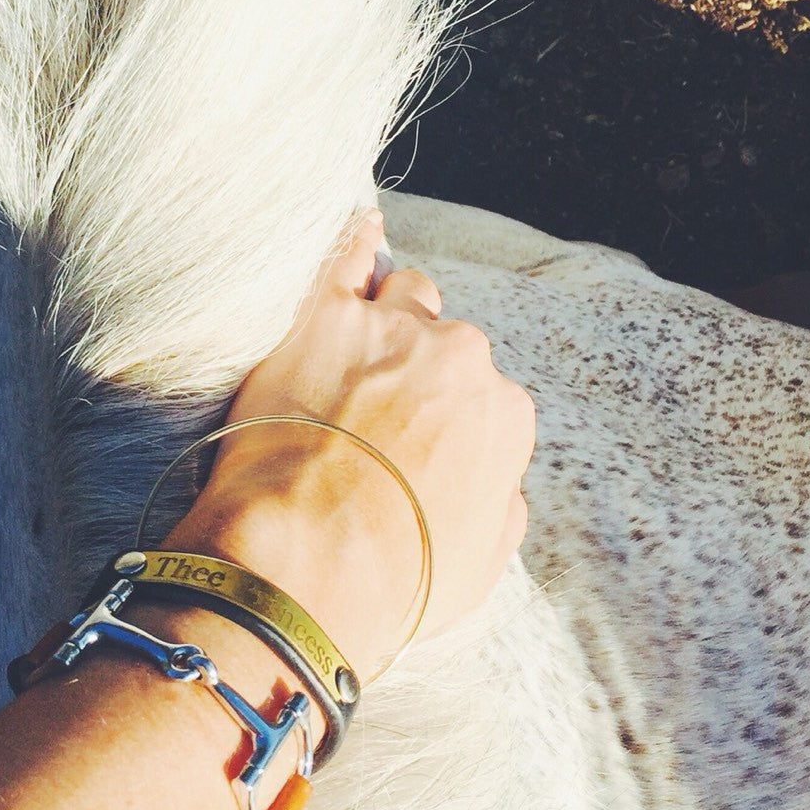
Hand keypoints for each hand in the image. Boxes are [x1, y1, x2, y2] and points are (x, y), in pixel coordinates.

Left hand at [166, 208, 535, 675]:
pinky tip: (359, 230)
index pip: (484, 400)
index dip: (445, 424)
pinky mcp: (321, 318)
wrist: (305, 567)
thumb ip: (501, 503)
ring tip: (356, 348)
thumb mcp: (483, 564)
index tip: (415, 446)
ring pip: (402, 297)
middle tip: (375, 414)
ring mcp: (389, 330)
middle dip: (418, 371)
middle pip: (445, 345)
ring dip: (386, 317)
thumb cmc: (393, 580)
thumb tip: (495, 481)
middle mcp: (458, 360)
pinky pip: (344, 258)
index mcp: (505, 415)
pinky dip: (354, 242)